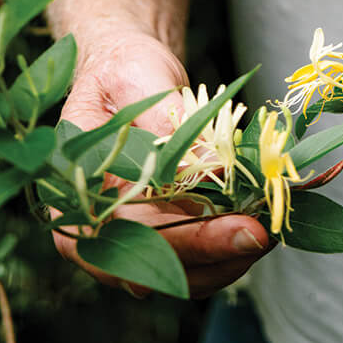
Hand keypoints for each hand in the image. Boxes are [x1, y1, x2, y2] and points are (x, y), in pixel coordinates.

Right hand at [55, 29, 269, 297]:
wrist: (131, 74)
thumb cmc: (124, 70)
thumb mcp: (137, 78)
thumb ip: (164, 120)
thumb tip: (206, 168)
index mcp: (75, 192)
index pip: (124, 235)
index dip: (180, 242)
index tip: (233, 231)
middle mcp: (96, 226)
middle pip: (154, 263)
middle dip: (213, 254)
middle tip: (262, 234)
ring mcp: (129, 234)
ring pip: (177, 272)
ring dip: (225, 260)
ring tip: (268, 231)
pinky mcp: (160, 230)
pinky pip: (192, 258)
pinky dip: (225, 250)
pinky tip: (256, 226)